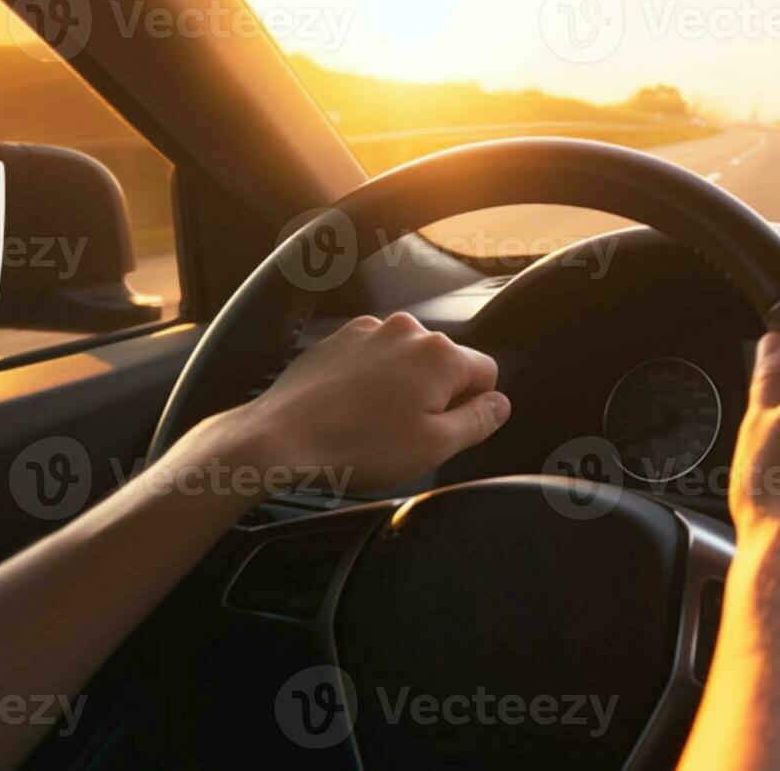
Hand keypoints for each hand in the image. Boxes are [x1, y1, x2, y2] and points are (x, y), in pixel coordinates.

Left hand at [213, 312, 509, 493]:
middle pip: (446, 365)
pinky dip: (373, 381)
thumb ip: (479, 420)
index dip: (473, 408)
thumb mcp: (435, 447)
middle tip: (407, 435)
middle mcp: (409, 331)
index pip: (486, 375)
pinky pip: (375, 358)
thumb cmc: (357, 446)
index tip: (446, 432)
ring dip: (403, 388)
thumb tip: (500, 404)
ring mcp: (371, 331)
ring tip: (375, 425)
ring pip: (409, 361)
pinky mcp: (340, 339)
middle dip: (437, 397)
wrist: (279, 438)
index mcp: (441, 355)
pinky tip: (353, 411)